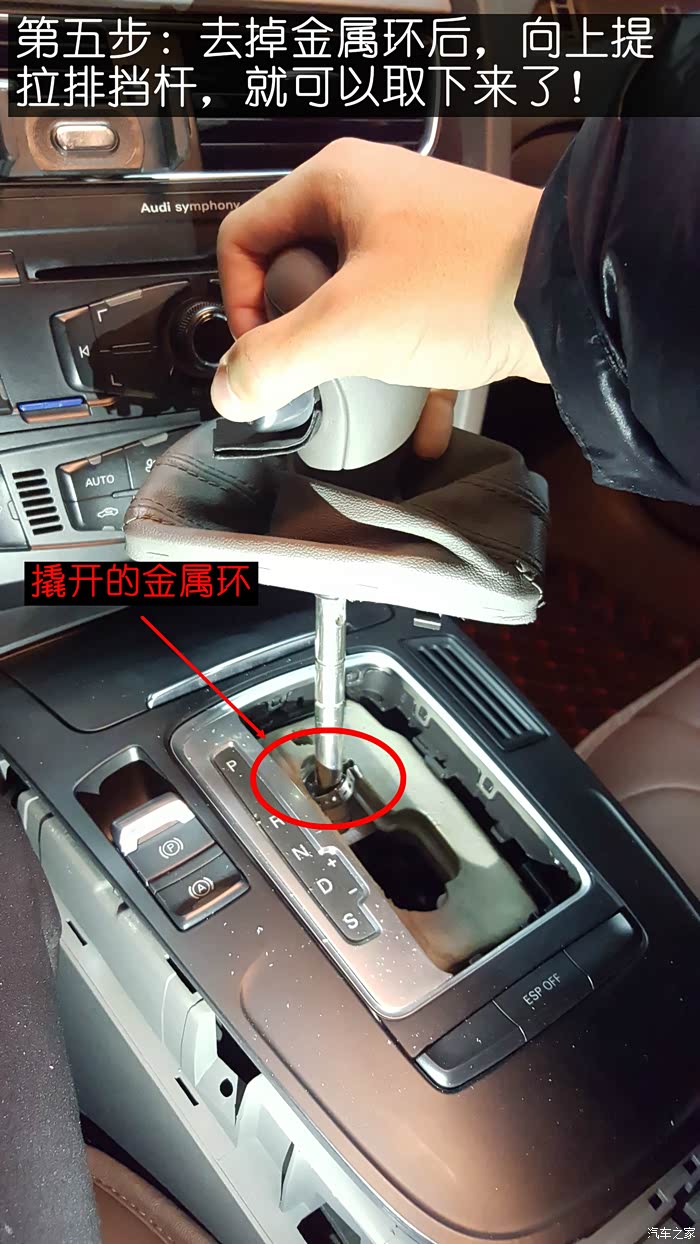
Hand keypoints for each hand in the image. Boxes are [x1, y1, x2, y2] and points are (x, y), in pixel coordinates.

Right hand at [212, 139, 547, 456]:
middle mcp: (374, 202)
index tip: (265, 356)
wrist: (572, 300)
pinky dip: (404, 382)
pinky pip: (406, 335)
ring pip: (352, 310)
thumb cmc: (467, 284)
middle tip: (318, 373)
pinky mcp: (452, 285)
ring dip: (352, 364)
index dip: (242, 303)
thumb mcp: (348, 326)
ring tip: (369, 394)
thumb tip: (229, 391)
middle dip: (303, 339)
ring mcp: (416, 243)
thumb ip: (273, 361)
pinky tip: (414, 429)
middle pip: (296, 278)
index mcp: (336, 184)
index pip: (244, 237)